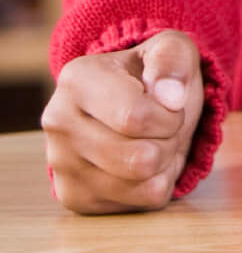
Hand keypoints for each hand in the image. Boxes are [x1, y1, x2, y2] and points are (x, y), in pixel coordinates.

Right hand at [41, 31, 206, 213]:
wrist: (132, 104)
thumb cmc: (153, 76)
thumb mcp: (171, 50)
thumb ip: (173, 61)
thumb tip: (170, 96)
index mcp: (77, 80)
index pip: (135, 119)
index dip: (171, 116)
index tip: (170, 104)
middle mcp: (58, 122)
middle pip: (140, 158)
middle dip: (169, 140)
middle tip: (163, 125)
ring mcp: (60, 164)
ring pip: (141, 183)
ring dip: (166, 162)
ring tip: (153, 140)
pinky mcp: (75, 196)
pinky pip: (141, 202)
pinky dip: (157, 182)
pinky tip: (144, 162)